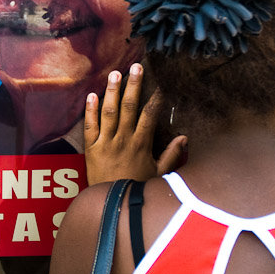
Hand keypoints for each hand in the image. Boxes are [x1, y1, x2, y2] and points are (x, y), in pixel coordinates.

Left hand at [83, 63, 185, 184]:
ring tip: (115, 73)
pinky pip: (90, 126)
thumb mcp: (159, 174)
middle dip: (133, 86)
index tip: (160, 83)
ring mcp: (106, 143)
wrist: (112, 206)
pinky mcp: (90, 148)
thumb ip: (171, 155)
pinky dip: (90, 110)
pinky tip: (92, 94)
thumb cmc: (136, 188)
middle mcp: (124, 140)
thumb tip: (184, 138)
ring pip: (109, 112)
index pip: (150, 115)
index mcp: (141, 144)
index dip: (155, 98)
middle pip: (129, 107)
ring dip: (112, 92)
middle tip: (136, 67)